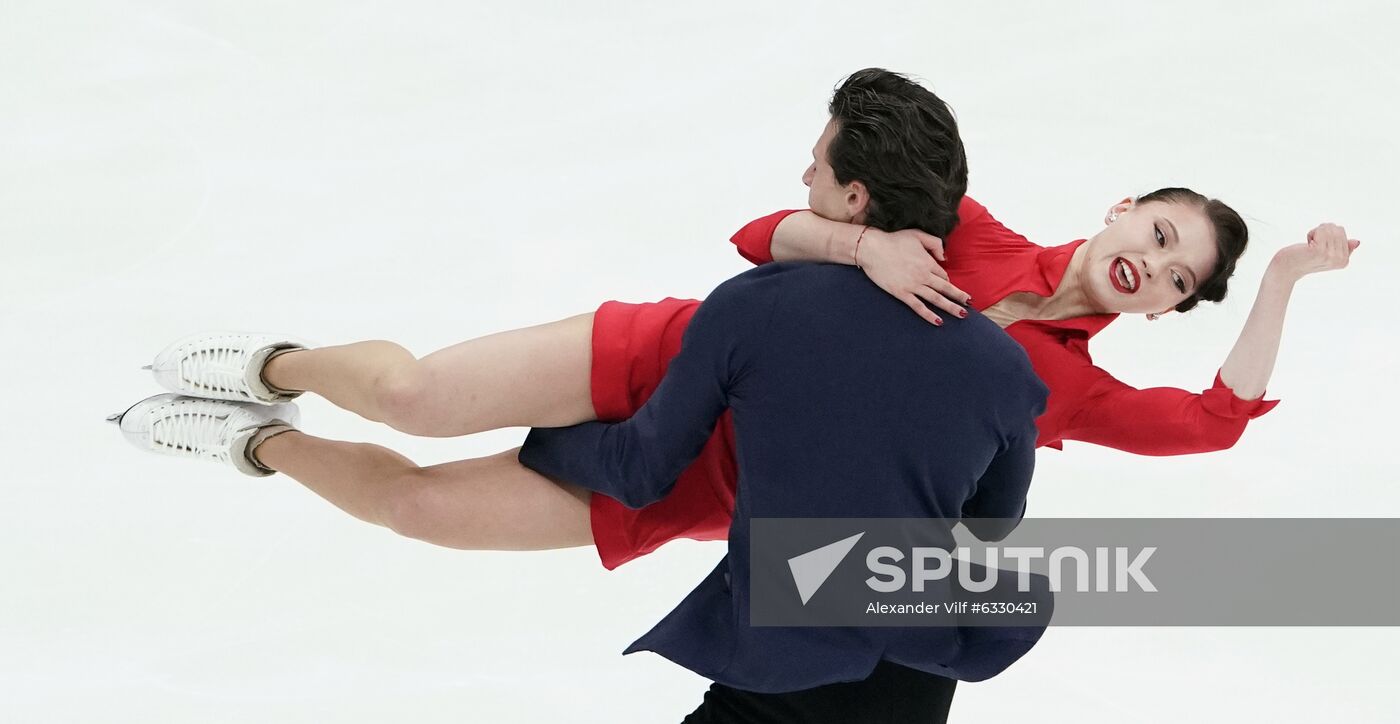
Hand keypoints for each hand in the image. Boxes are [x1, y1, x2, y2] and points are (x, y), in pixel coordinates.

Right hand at [856, 228, 970, 324]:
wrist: (872, 248)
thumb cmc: (894, 240)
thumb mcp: (917, 234)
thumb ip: (935, 243)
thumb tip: (944, 257)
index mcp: (928, 262)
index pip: (943, 275)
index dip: (947, 280)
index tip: (948, 284)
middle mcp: (923, 275)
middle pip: (946, 288)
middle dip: (959, 297)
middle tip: (970, 304)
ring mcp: (913, 286)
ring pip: (936, 299)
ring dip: (950, 308)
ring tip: (962, 315)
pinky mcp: (901, 293)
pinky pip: (918, 306)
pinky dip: (929, 315)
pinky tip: (938, 322)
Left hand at [1268, 223, 1360, 283]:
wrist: (1286, 268)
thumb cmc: (1303, 258)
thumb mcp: (1325, 253)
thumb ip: (1341, 247)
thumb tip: (1357, 241)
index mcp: (1344, 261)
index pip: (1341, 231)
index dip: (1327, 234)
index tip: (1318, 245)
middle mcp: (1340, 260)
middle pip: (1336, 228)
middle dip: (1321, 232)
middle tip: (1312, 245)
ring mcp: (1330, 256)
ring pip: (1328, 227)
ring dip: (1315, 232)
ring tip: (1309, 245)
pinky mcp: (1319, 251)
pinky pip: (1321, 230)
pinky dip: (1311, 233)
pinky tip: (1306, 245)